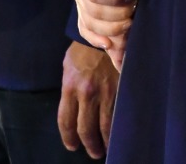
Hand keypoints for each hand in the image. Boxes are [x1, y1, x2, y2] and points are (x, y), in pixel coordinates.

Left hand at [57, 41, 117, 159]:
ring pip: (104, 126)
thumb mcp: (69, 67)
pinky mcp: (120, 90)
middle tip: (91, 152)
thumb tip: (73, 109)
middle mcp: (86, 93)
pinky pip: (119, 115)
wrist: (104, 34)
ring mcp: (105, 93)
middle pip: (84, 128)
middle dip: (87, 144)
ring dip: (104, 142)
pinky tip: (118, 135)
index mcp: (70, 86)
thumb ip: (70, 89)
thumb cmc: (83, 50)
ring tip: (105, 149)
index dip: (68, 137)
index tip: (71, 145)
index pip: (65, 120)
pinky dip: (118, 128)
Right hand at [71, 0, 136, 68]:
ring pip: (90, 25)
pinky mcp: (85, 13)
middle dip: (116, 16)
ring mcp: (80, 2)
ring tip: (131, 25)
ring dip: (111, 30)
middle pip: (92, 12)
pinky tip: (110, 45)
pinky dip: (97, 40)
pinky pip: (86, 31)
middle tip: (136, 10)